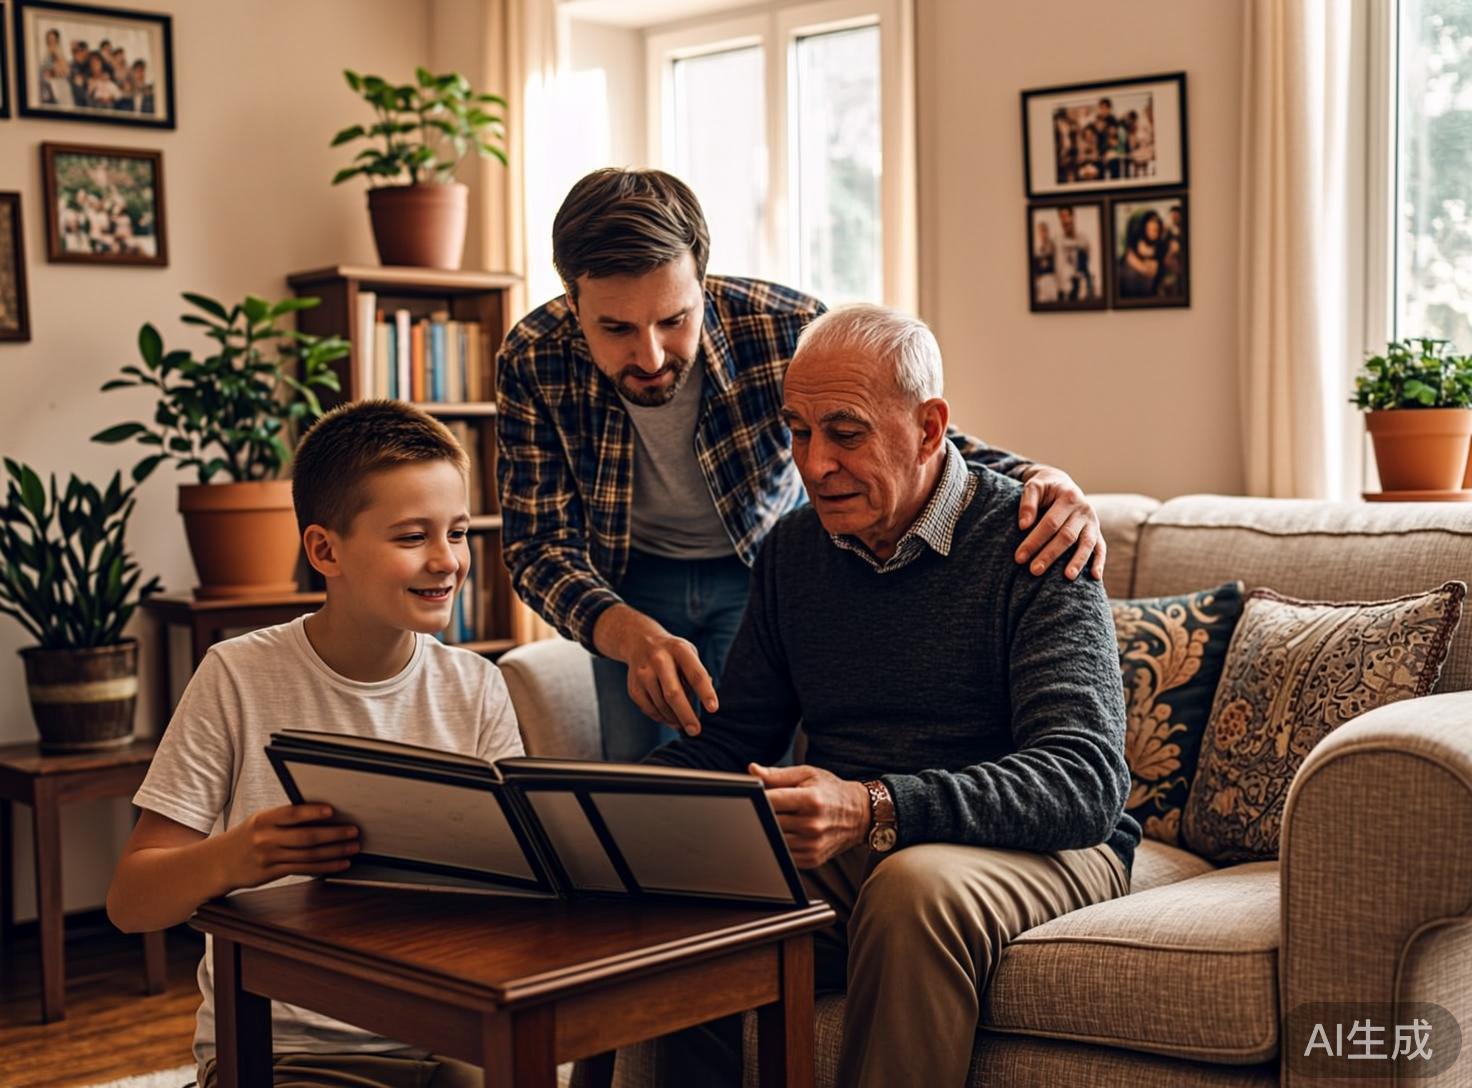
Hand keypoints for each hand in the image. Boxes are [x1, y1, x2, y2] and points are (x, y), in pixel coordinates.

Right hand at [218, 804, 358, 890]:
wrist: (215, 864)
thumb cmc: (244, 838)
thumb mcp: (258, 822)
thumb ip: (284, 819)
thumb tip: (321, 814)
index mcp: (263, 820)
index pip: (291, 813)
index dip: (312, 812)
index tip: (333, 811)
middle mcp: (265, 838)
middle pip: (305, 836)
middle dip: (333, 834)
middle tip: (354, 831)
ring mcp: (267, 858)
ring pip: (308, 855)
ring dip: (334, 852)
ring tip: (353, 847)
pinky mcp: (270, 874)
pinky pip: (303, 869)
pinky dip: (324, 867)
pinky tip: (339, 864)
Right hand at [595, 605, 717, 735]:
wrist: (639, 642)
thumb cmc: (673, 653)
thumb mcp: (689, 654)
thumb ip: (699, 674)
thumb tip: (706, 701)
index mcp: (679, 649)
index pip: (695, 674)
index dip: (705, 692)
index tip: (713, 709)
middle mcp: (659, 660)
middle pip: (673, 693)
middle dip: (685, 715)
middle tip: (695, 731)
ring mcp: (643, 673)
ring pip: (661, 705)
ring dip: (675, 718)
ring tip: (684, 723)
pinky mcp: (634, 687)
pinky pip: (649, 709)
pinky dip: (662, 718)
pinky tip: (671, 719)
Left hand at [749, 763, 869, 868]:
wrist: (860, 815)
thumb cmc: (832, 791)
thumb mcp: (808, 774)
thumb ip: (777, 774)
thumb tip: (752, 770)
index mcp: (811, 799)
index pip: (771, 800)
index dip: (757, 797)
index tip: (753, 795)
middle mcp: (812, 824)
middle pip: (769, 821)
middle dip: (762, 813)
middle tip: (764, 805)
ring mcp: (812, 845)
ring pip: (773, 839)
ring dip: (770, 829)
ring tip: (778, 818)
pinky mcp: (812, 859)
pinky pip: (783, 854)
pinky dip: (780, 843)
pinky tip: (787, 832)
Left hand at [1015, 465, 1105, 580]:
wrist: (1061, 483)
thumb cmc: (1044, 488)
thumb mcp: (1034, 486)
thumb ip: (1028, 502)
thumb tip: (1023, 525)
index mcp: (1069, 497)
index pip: (1050, 523)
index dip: (1034, 540)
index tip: (1019, 557)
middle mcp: (1084, 510)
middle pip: (1067, 536)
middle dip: (1050, 555)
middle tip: (1034, 571)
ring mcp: (1093, 522)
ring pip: (1087, 544)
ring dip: (1077, 561)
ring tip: (1067, 577)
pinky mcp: (1097, 532)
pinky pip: (1101, 548)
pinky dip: (1099, 562)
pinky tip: (1094, 577)